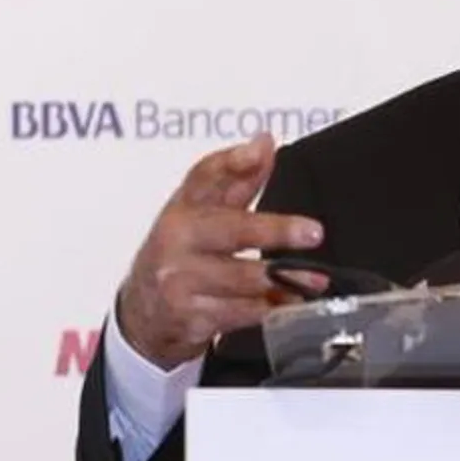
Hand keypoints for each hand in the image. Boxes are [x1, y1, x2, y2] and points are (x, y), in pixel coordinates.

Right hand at [115, 134, 324, 368]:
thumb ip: (236, 179)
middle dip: (274, 232)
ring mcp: (180, 281)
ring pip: (241, 277)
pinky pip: (240, 313)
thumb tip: (265, 142)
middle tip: (312, 232)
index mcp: (181, 209)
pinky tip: (290, 303)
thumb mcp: (201, 213)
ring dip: (284, 280)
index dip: (233, 162)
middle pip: (231, 229)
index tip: (260, 150)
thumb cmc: (180, 254)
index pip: (204, 176)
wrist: (145, 313)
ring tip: (315, 279)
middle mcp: (176, 241)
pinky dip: (270, 308)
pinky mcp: (190, 317)